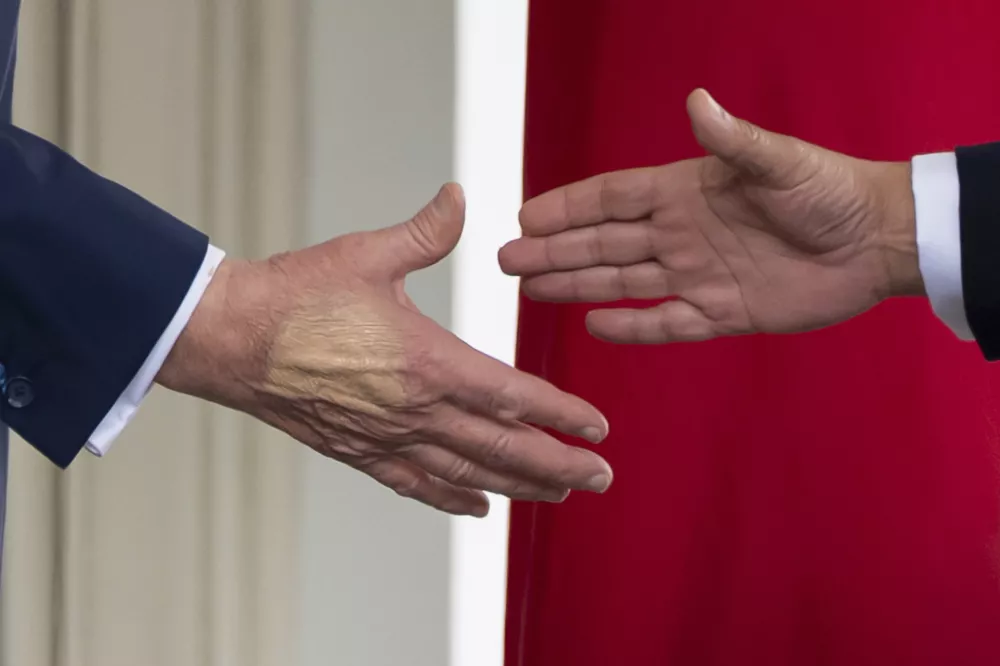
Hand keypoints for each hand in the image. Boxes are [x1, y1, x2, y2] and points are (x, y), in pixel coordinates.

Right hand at [157, 184, 611, 516]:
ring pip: (467, 473)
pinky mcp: (358, 451)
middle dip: (557, 465)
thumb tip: (459, 198)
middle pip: (502, 448)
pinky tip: (477, 507)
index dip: (561, 414)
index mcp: (427, 361)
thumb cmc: (296, 296)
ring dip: (518, 487)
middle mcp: (415, 409)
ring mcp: (387, 437)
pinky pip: (415, 484)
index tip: (596, 429)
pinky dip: (451, 498)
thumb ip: (427, 232)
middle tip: (598, 477)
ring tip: (557, 496)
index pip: (512, 396)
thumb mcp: (369, 254)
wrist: (230, 338)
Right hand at [499, 89, 922, 343]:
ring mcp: (697, 275)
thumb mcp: (780, 162)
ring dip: (576, 283)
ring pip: (622, 280)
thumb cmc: (830, 191)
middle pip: (604, 243)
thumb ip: (734, 141)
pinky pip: (665, 321)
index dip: (568, 206)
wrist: (875, 242)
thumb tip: (697, 103)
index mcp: (686, 192)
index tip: (525, 214)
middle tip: (507, 259)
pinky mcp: (720, 313)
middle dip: (554, 250)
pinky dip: (631, 326)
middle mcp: (682, 234)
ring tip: (532, 287)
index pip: (613, 199)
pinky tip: (594, 322)